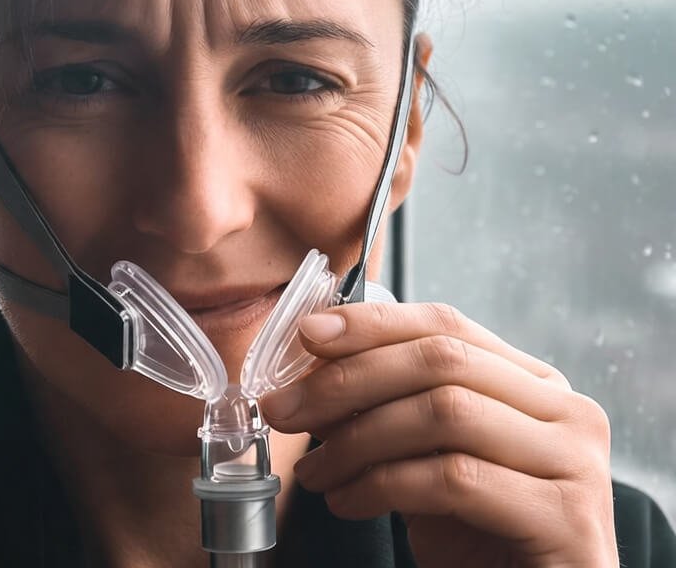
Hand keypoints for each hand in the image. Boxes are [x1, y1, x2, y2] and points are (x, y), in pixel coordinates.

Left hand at [260, 302, 617, 567]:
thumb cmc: (475, 538)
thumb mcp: (427, 456)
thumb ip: (391, 405)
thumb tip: (314, 362)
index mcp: (535, 382)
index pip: (446, 324)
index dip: (372, 323)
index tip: (307, 334)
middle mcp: (567, 409)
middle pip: (441, 361)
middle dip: (348, 379)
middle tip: (284, 408)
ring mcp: (577, 462)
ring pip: (445, 412)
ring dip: (358, 438)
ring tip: (315, 471)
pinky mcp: (568, 519)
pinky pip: (456, 478)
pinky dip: (385, 485)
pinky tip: (349, 502)